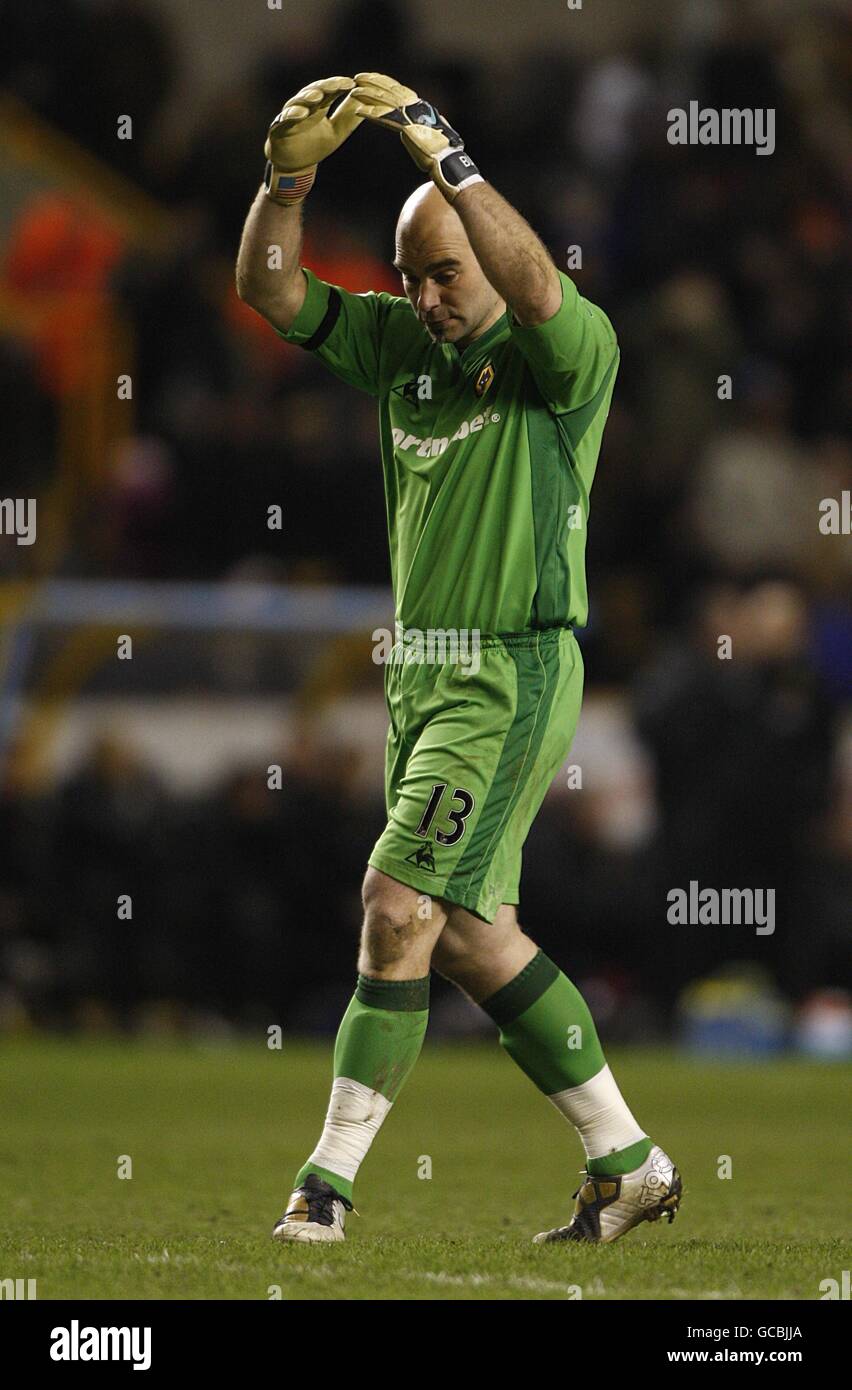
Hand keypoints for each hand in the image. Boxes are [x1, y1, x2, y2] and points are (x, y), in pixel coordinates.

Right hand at [264, 76, 362, 202]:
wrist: (295, 166)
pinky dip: (291, 115)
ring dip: (306, 98)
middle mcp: (304, 107)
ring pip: (297, 102)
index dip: (339, 85)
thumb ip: (349, 118)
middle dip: (325, 87)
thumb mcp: (337, 132)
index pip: (329, 91)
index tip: (352, 83)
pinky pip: (283, 120)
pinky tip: (299, 114)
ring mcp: (290, 116)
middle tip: (338, 84)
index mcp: (319, 106)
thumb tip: (368, 103)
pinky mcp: (278, 128)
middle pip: (314, 91)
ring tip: (317, 96)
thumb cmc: (315, 146)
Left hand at [350, 72, 482, 200]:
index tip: (370, 78)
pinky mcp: (407, 128)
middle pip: (390, 89)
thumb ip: (412, 128)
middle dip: (373, 82)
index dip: (383, 81)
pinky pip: (385, 118)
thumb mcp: (424, 135)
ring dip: (367, 95)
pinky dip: (371, 114)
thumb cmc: (437, 153)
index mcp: (419, 106)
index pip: (398, 89)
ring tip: (353, 92)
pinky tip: (358, 111)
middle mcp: (415, 106)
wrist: (447, 161)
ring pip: (385, 101)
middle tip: (357, 78)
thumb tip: (404, 129)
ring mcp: (411, 116)